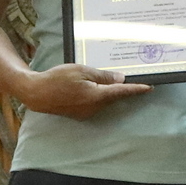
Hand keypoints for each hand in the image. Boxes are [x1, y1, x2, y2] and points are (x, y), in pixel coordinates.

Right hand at [18, 64, 152, 119]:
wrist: (36, 93)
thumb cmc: (57, 79)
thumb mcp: (81, 71)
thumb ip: (103, 76)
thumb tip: (120, 78)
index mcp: (96, 96)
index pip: (122, 92)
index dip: (136, 89)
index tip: (149, 87)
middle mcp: (94, 107)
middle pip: (114, 97)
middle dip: (122, 88)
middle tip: (131, 76)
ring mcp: (87, 112)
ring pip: (104, 100)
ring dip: (108, 91)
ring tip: (105, 78)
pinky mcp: (80, 113)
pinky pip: (94, 103)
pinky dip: (97, 94)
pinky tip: (91, 85)